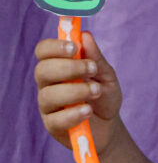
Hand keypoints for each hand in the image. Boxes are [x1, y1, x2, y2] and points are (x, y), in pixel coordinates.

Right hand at [35, 32, 123, 155]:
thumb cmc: (103, 95)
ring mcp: (48, 106)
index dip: (54, 47)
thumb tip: (86, 36)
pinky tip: (88, 111)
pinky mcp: (53, 126)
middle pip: (42, 71)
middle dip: (68, 68)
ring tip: (96, 91)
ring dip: (75, 91)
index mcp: (58, 67)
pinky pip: (56, 119)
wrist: (109, 125)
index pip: (43, 51)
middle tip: (92, 70)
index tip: (74, 47)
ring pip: (48, 95)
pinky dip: (74, 113)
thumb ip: (96, 58)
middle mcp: (48, 85)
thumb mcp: (106, 75)